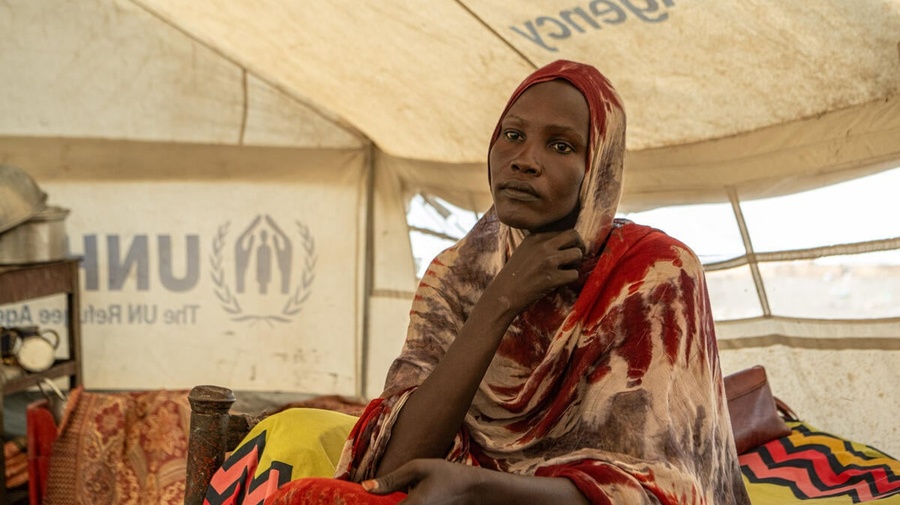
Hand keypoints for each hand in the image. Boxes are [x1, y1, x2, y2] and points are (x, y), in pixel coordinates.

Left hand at [363, 459, 484, 504]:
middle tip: (360, 499)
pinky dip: (397, 504)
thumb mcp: (419, 468)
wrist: (473, 490)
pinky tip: (392, 499)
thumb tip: (365, 487)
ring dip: (385, 504)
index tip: (349, 501)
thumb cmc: (446, 475)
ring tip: (375, 499)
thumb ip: (391, 479)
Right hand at [488, 229, 584, 313]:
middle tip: (576, 257)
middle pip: (574, 235)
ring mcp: (548, 261)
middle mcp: (543, 246)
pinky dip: (571, 279)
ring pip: (577, 254)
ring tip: (567, 270)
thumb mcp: (524, 250)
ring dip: (576, 263)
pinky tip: (561, 282)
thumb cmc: (514, 274)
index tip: (568, 249)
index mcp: (536, 237)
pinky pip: (574, 274)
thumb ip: (541, 243)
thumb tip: (563, 242)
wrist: (504, 293)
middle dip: (579, 245)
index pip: (564, 230)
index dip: (570, 241)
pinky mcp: (552, 278)